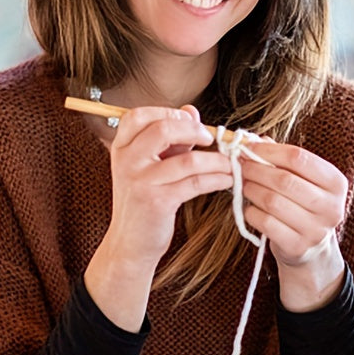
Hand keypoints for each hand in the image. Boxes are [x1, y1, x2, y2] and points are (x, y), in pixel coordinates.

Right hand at [85, 105, 233, 329]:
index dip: (168, 114)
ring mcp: (140, 181)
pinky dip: (217, 179)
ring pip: (187, 160)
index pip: (139, 115)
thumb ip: (170, 138)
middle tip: (212, 139)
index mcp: (122, 147)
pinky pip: (195, 183)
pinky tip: (227, 180)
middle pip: (162, 129)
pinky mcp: (158, 201)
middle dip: (194, 131)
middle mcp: (127, 160)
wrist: (130, 244)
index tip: (189, 122)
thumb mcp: (151, 165)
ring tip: (231, 163)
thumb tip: (190, 110)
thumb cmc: (144, 200)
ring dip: (216, 160)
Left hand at [238, 142, 347, 311]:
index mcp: (336, 182)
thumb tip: (254, 141)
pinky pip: (266, 223)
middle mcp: (331, 206)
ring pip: (272, 201)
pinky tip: (250, 207)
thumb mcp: (301, 179)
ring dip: (251, 189)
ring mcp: (316, 229)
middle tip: (240, 165)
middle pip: (284, 180)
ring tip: (244, 184)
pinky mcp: (298, 246)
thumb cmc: (303, 204)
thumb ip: (281, 158)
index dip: (269, 151)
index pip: (299, 157)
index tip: (248, 148)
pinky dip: (252, 212)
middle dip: (256, 170)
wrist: (311, 247)